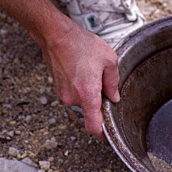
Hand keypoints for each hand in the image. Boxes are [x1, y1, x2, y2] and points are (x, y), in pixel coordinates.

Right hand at [39, 17, 120, 141]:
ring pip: (81, 102)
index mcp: (87, 94)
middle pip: (89, 112)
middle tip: (103, 85)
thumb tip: (114, 97)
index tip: (108, 136)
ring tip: (91, 72)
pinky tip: (83, 71)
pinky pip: (73, 94)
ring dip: (88, 93)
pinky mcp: (58, 88)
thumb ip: (113, 82)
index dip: (102, 134)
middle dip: (97, 102)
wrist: (57, 36)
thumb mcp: (108, 60)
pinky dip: (79, 88)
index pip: (93, 126)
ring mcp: (63, 94)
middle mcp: (73, 98)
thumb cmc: (81, 45)